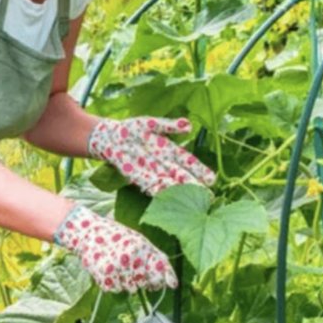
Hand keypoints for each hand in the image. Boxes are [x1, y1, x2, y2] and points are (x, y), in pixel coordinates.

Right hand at [54, 205, 176, 292]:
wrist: (87, 232)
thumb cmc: (116, 236)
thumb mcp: (139, 240)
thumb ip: (157, 258)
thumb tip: (173, 282)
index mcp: (141, 247)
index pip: (159, 272)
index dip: (161, 279)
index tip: (160, 283)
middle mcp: (129, 259)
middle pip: (144, 284)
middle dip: (141, 279)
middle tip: (131, 267)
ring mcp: (116, 269)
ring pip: (130, 289)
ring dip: (126, 281)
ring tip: (118, 266)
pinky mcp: (104, 277)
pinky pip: (115, 289)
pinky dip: (113, 283)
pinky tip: (109, 269)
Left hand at [88, 117, 215, 195]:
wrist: (110, 137)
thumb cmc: (133, 129)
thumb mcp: (152, 123)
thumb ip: (169, 125)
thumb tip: (189, 124)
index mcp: (170, 150)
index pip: (188, 161)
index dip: (199, 170)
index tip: (211, 179)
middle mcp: (163, 163)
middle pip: (180, 175)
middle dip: (193, 185)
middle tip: (207, 195)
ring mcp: (151, 171)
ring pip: (168, 182)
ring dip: (178, 190)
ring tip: (190, 198)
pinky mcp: (137, 177)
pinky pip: (149, 185)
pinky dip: (157, 190)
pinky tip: (166, 195)